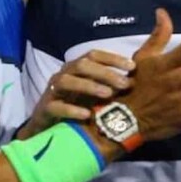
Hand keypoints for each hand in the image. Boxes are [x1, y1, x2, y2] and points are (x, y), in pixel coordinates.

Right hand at [19, 50, 134, 138]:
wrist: (48, 126)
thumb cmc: (76, 105)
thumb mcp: (94, 92)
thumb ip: (110, 84)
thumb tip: (135, 80)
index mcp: (76, 68)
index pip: (93, 55)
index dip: (112, 58)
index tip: (132, 67)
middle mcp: (64, 74)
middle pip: (82, 65)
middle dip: (104, 73)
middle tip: (124, 84)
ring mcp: (53, 91)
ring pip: (66, 81)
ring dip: (89, 86)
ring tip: (108, 94)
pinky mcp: (45, 109)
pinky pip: (56, 106)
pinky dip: (72, 109)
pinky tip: (87, 114)